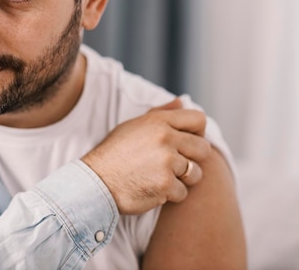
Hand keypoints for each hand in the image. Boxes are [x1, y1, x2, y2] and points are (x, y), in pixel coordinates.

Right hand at [81, 98, 211, 214]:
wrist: (95, 183)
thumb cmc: (114, 154)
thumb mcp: (134, 126)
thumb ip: (160, 114)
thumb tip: (181, 101)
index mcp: (159, 121)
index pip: (199, 119)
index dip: (197, 133)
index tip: (186, 144)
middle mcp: (165, 138)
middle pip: (203, 149)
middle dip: (194, 160)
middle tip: (176, 166)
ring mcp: (166, 162)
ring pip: (196, 173)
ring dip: (183, 180)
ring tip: (162, 178)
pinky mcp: (165, 184)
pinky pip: (183, 192)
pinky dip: (170, 195)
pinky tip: (153, 189)